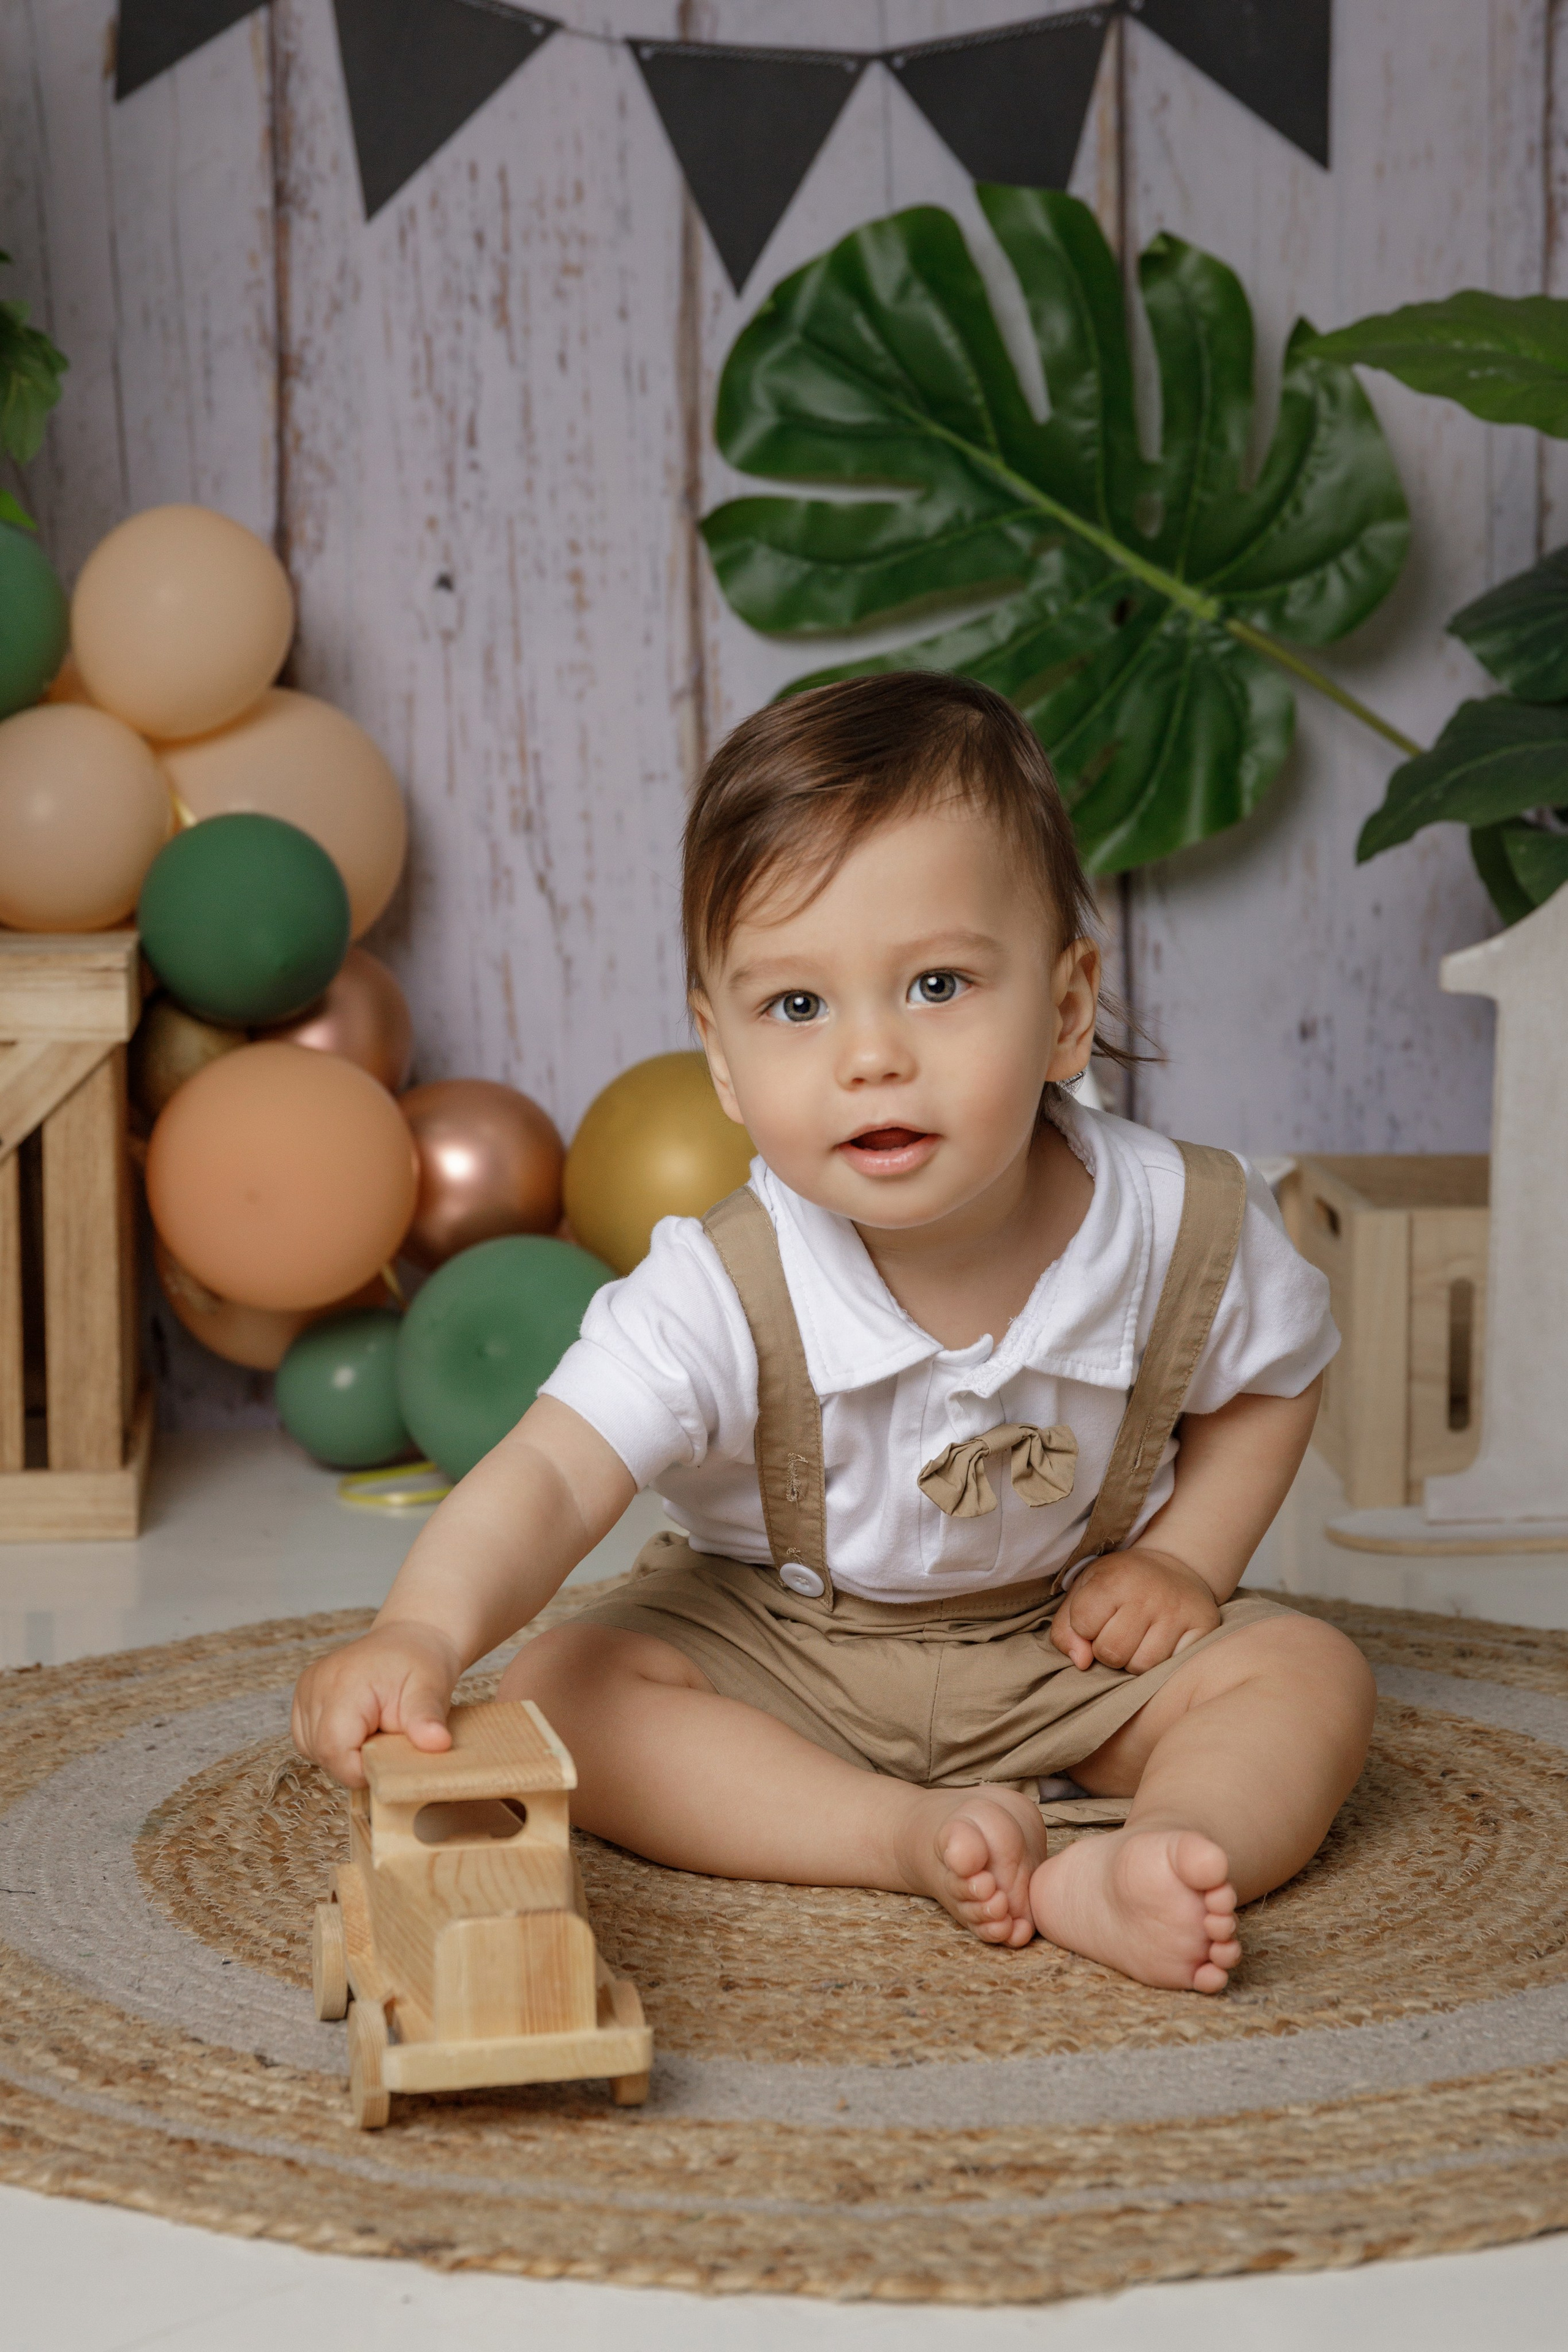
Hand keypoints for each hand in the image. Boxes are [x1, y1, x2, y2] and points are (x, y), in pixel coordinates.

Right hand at [292, 1621, 462, 1787]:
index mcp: (343, 1684)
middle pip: (323, 1752)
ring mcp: (305, 1690)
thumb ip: (427, 1721)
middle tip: (388, 1740)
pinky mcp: (303, 1697)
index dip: (363, 1768)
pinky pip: (308, 1739)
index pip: (335, 1749)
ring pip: (313, 1749)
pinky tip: (358, 1729)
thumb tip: (439, 1743)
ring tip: (375, 1730)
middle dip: (357, 1760)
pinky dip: (333, 1743)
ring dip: (344, 1752)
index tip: (391, 1760)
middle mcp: (315, 1685)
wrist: (411, 1639)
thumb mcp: (431, 1689)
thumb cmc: (422, 1663)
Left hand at [1050, 1547, 1221, 1673]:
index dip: (1084, 1628)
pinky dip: (1162, 1664)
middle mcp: (1149, 1593)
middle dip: (1107, 1651)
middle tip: (1119, 1632)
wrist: (1174, 1567)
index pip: (1083, 1625)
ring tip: (1138, 1640)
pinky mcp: (1203, 1627)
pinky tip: (1161, 1643)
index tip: (1097, 1616)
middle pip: (1111, 1652)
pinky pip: (1172, 1667)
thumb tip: (1081, 1662)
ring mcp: (1178, 1612)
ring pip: (1141, 1666)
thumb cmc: (1121, 1584)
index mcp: (1114, 1579)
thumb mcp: (1085, 1592)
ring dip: (1133, 1661)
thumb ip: (1066, 1629)